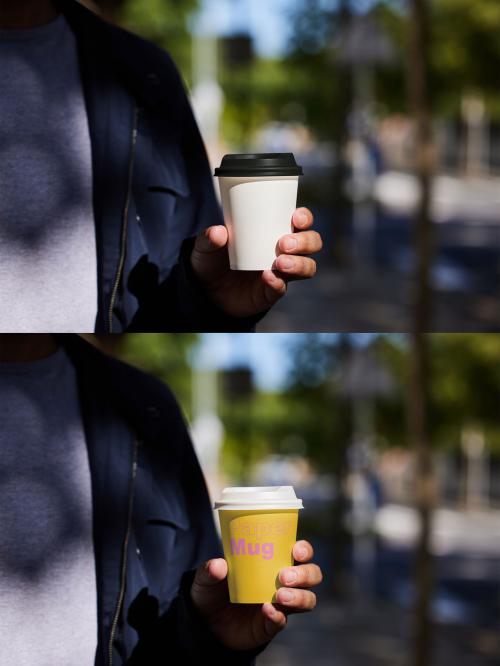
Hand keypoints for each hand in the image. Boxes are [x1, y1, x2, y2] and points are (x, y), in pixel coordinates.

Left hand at [190, 209, 321, 317]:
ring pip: (307, 267)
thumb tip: (218, 232)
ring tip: (279, 262)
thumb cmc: (213, 259)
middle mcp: (285, 251)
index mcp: (274, 231)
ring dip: (299, 263)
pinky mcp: (272, 292)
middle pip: (312, 243)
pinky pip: (283, 288)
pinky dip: (278, 283)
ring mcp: (281, 273)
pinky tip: (268, 277)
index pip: (301, 221)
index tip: (296, 218)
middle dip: (305, 241)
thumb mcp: (206, 245)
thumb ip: (209, 238)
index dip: (305, 218)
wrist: (205, 290)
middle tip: (284, 243)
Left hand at [190, 540, 322, 650]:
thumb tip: (219, 565)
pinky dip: (278, 616)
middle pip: (312, 574)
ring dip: (299, 596)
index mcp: (273, 561)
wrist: (206, 622)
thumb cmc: (213, 589)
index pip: (300, 551)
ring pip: (308, 599)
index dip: (304, 549)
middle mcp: (284, 581)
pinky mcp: (272, 624)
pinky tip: (267, 611)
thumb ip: (210, 570)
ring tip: (279, 595)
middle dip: (304, 573)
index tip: (296, 549)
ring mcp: (281, 604)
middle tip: (284, 576)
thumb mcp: (206, 577)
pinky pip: (283, 621)